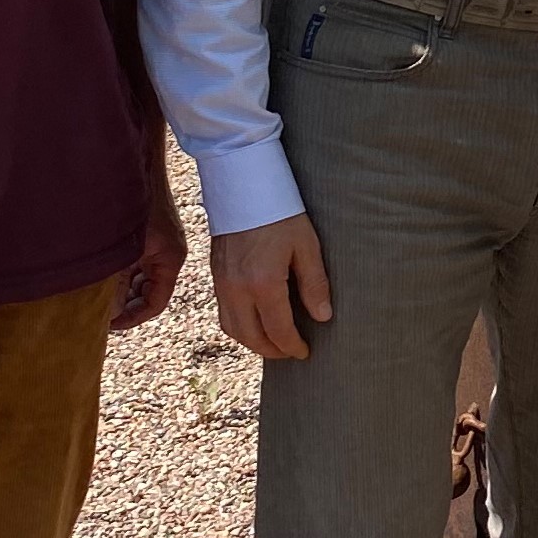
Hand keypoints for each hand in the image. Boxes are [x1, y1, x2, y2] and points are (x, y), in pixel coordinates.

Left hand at [112, 177, 187, 332]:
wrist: (136, 162)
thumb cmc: (132, 204)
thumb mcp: (122, 253)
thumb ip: (116, 286)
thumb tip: (108, 314)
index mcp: (170, 259)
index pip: (156, 303)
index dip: (132, 318)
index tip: (108, 324)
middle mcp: (169, 252)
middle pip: (149, 290)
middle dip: (125, 302)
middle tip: (98, 310)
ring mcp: (159, 241)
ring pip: (141, 276)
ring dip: (121, 286)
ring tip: (95, 290)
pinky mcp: (149, 231)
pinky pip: (137, 260)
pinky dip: (121, 270)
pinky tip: (100, 268)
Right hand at [210, 211, 331, 359]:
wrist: (244, 186)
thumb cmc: (281, 212)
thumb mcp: (307, 245)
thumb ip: (314, 283)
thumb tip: (323, 317)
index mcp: (262, 283)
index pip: (278, 330)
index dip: (292, 346)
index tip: (304, 352)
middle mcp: (237, 289)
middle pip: (252, 337)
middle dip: (272, 350)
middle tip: (291, 351)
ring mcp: (222, 283)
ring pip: (233, 329)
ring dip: (253, 341)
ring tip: (274, 342)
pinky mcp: (215, 275)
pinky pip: (224, 314)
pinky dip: (239, 327)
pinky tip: (254, 322)